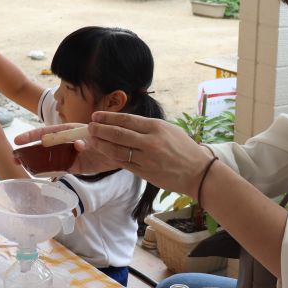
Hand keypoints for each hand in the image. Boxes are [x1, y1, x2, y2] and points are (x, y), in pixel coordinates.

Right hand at [14, 123, 113, 175]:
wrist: (122, 150)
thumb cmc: (108, 137)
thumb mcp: (96, 136)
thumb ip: (87, 139)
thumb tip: (78, 144)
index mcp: (69, 131)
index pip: (47, 132)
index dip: (32, 136)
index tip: (18, 141)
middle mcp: (66, 143)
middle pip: (44, 147)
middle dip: (29, 152)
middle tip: (15, 159)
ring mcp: (69, 155)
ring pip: (49, 159)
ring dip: (37, 163)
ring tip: (23, 166)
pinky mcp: (75, 166)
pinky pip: (60, 169)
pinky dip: (50, 171)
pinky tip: (39, 173)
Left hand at [83, 112, 213, 196]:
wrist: (198, 172)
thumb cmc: (184, 148)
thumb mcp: (169, 130)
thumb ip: (149, 127)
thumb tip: (126, 122)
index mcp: (156, 127)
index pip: (126, 120)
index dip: (108, 117)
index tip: (96, 115)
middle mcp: (150, 142)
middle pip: (118, 134)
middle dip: (100, 130)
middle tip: (89, 127)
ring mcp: (147, 158)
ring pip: (117, 150)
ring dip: (101, 144)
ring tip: (91, 140)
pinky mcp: (145, 172)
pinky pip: (124, 163)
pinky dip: (112, 157)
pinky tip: (104, 153)